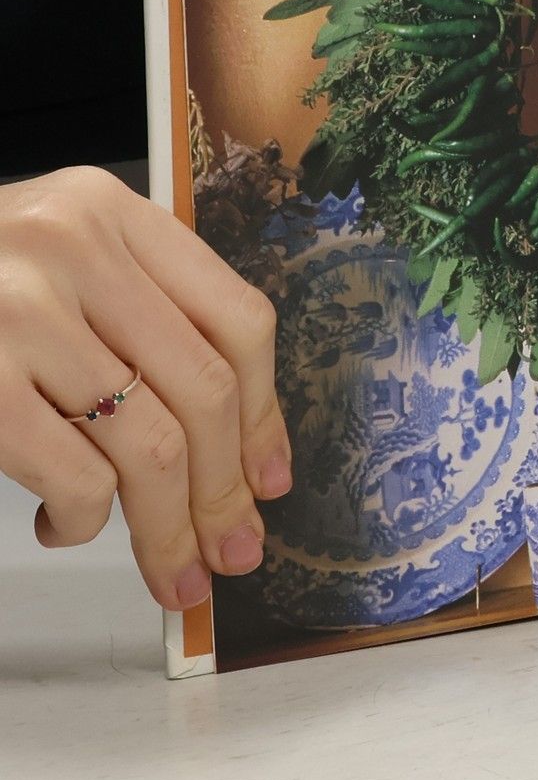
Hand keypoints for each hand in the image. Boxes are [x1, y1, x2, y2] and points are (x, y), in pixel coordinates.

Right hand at [0, 167, 290, 609]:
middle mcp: (72, 247)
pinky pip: (76, 474)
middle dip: (225, 491)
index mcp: (113, 212)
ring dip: (168, 527)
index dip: (265, 414)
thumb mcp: (62, 266)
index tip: (270, 480)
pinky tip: (67, 525)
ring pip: (148, 442)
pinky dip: (86, 520)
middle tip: (233, 553)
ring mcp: (17, 310)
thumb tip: (243, 451)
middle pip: (202, 389)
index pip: (238, 319)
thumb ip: (144, 320)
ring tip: (169, 567)